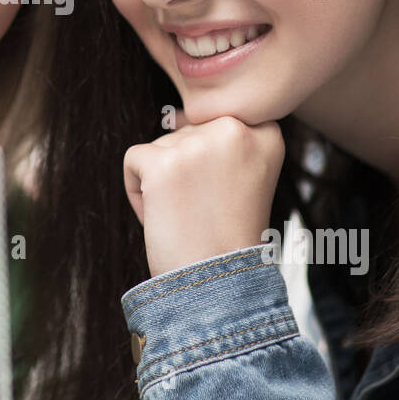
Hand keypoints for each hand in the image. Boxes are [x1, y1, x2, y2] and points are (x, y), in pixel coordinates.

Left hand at [123, 115, 283, 276]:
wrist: (221, 283)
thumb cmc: (229, 234)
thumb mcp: (246, 175)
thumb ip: (221, 140)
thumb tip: (173, 116)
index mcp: (265, 132)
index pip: (220, 123)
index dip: (214, 163)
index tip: (226, 196)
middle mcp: (234, 129)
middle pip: (188, 133)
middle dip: (186, 173)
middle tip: (206, 211)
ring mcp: (197, 144)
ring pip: (161, 147)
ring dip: (163, 183)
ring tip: (189, 217)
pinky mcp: (161, 162)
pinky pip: (133, 160)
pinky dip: (137, 192)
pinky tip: (163, 217)